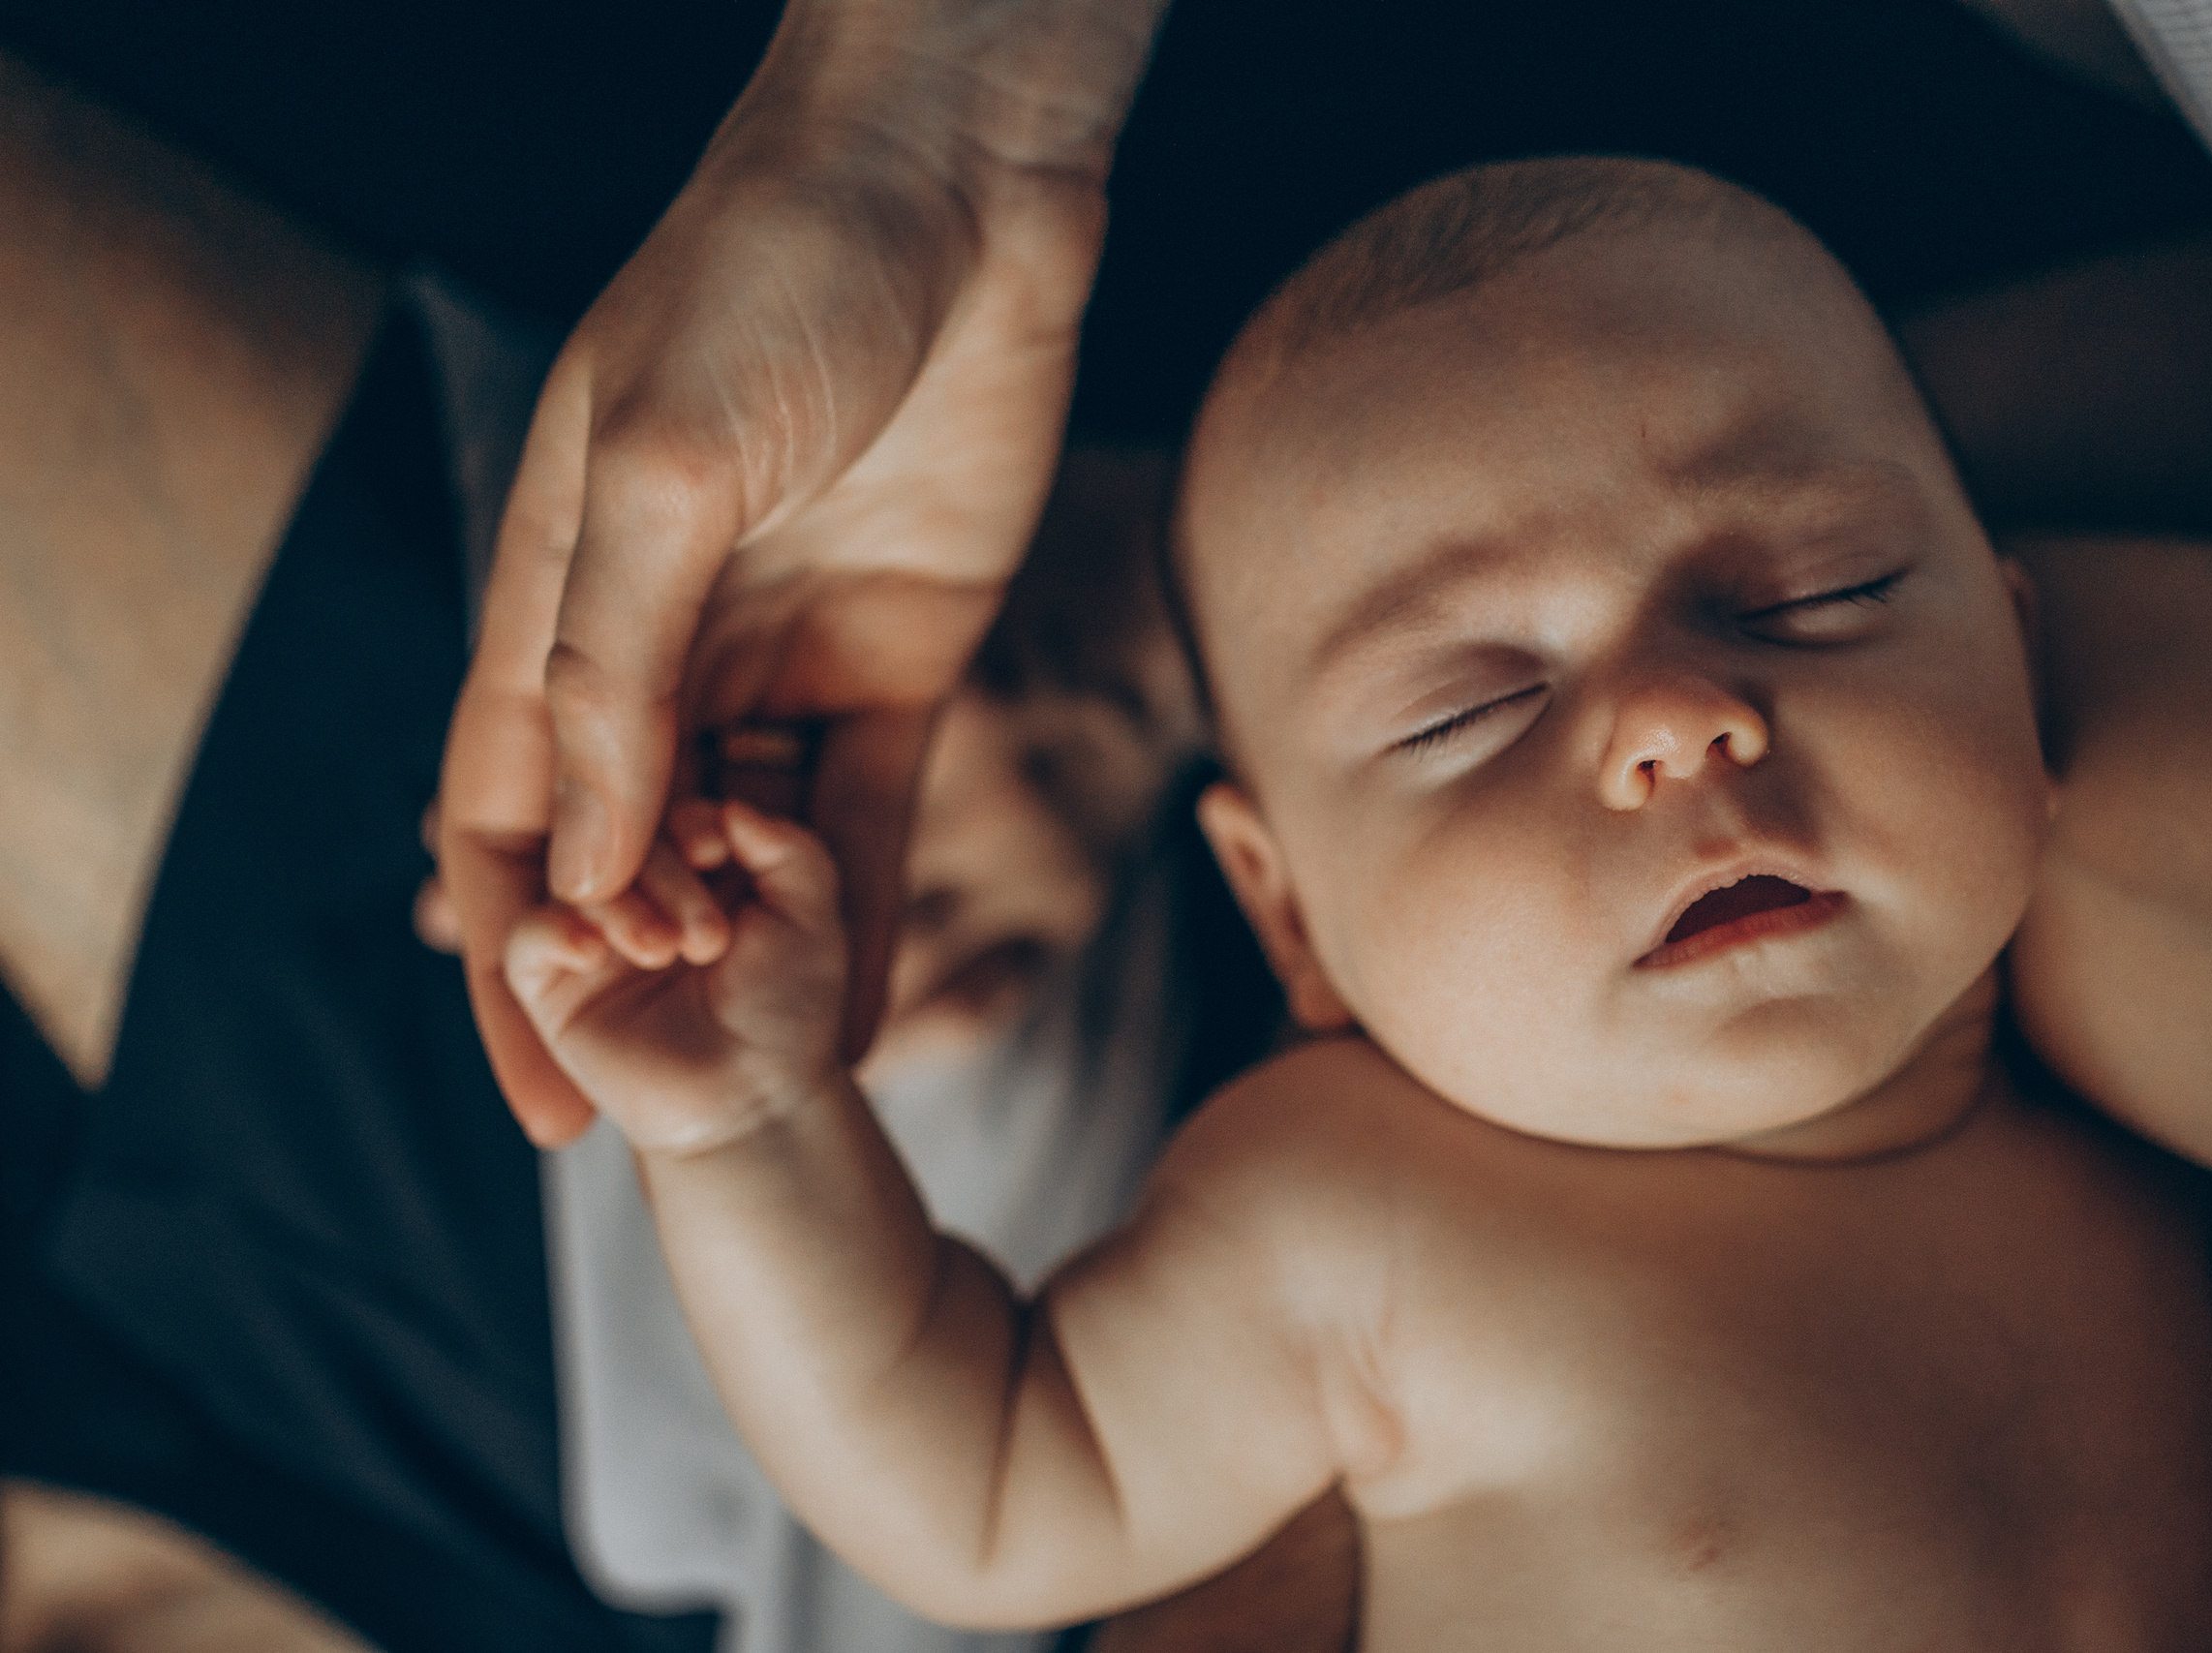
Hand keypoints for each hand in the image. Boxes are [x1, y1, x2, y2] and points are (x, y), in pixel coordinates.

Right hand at [441, 0, 1165, 1143]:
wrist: (957, 190)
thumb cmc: (775, 276)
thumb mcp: (663, 468)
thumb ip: (613, 668)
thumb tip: (574, 864)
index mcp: (563, 592)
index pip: (505, 810)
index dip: (510, 957)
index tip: (545, 1096)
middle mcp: (667, 643)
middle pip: (625, 854)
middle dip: (642, 980)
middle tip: (681, 1100)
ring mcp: (786, 656)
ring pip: (745, 850)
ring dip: (746, 963)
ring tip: (768, 1090)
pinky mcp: (905, 656)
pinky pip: (868, 814)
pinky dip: (853, 912)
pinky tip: (859, 1018)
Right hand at [506, 802, 846, 1157]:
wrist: (756, 1100)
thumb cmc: (788, 1005)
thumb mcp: (810, 914)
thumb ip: (788, 849)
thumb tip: (735, 810)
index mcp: (696, 845)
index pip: (669, 794)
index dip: (688, 816)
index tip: (717, 848)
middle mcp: (636, 874)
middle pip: (618, 829)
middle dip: (663, 872)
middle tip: (708, 935)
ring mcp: (590, 921)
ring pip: (576, 875)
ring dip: (621, 907)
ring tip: (669, 952)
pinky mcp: (550, 976)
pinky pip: (528, 937)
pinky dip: (553, 934)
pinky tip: (593, 951)